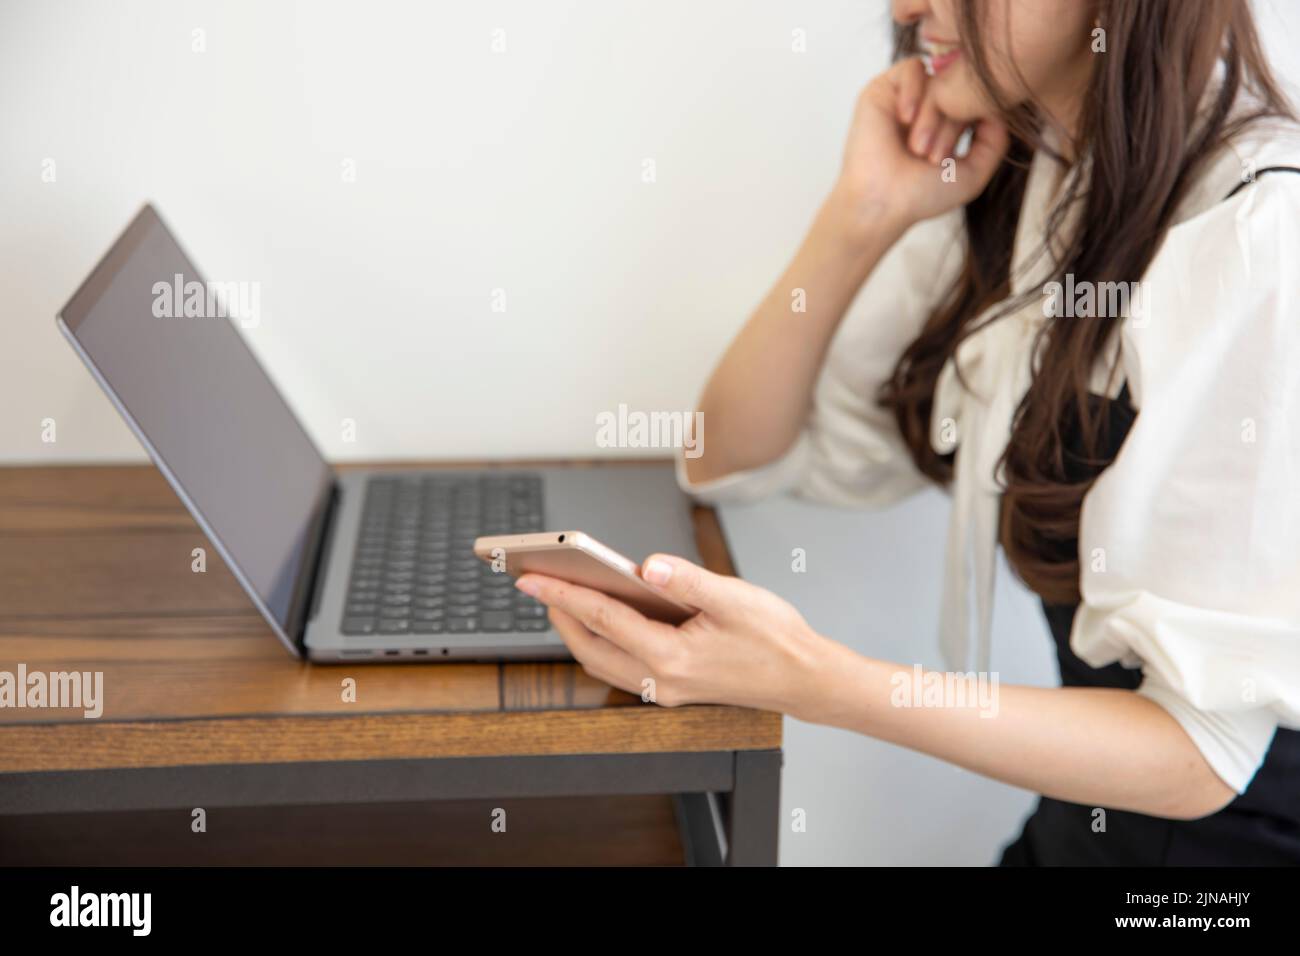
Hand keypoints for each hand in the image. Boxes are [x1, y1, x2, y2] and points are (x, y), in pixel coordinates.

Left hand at [514, 554, 833, 714]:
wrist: (806, 679)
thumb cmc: (776, 637)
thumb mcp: (733, 597)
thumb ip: (686, 579)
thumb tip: (644, 563)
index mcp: (671, 657)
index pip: (602, 619)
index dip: (562, 594)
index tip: (529, 577)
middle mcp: (662, 680)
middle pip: (590, 648)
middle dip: (560, 615)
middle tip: (536, 582)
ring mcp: (667, 689)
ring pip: (603, 662)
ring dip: (578, 631)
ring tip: (562, 596)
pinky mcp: (674, 688)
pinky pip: (623, 666)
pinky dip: (603, 641)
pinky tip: (605, 615)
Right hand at [837, 57, 1009, 228]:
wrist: (882, 202)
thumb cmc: (921, 195)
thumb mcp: (974, 173)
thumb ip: (996, 142)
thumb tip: (999, 108)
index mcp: (948, 126)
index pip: (977, 99)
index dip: (973, 121)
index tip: (953, 157)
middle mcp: (928, 109)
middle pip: (959, 89)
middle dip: (951, 122)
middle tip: (932, 158)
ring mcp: (906, 98)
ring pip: (938, 79)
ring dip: (932, 113)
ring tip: (917, 147)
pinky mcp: (882, 89)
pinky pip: (913, 67)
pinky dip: (915, 91)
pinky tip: (906, 119)